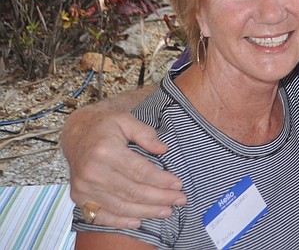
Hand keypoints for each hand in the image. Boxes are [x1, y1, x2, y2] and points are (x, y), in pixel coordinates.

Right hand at [61, 102, 185, 227]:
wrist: (75, 133)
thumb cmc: (104, 125)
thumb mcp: (126, 119)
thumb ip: (145, 134)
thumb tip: (163, 149)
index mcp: (105, 151)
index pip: (140, 171)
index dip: (161, 180)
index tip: (179, 184)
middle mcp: (93, 172)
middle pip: (133, 191)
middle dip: (160, 198)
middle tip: (180, 199)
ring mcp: (84, 187)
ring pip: (121, 206)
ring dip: (147, 211)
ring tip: (167, 211)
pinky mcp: (79, 197)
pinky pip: (101, 215)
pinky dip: (120, 221)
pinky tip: (139, 221)